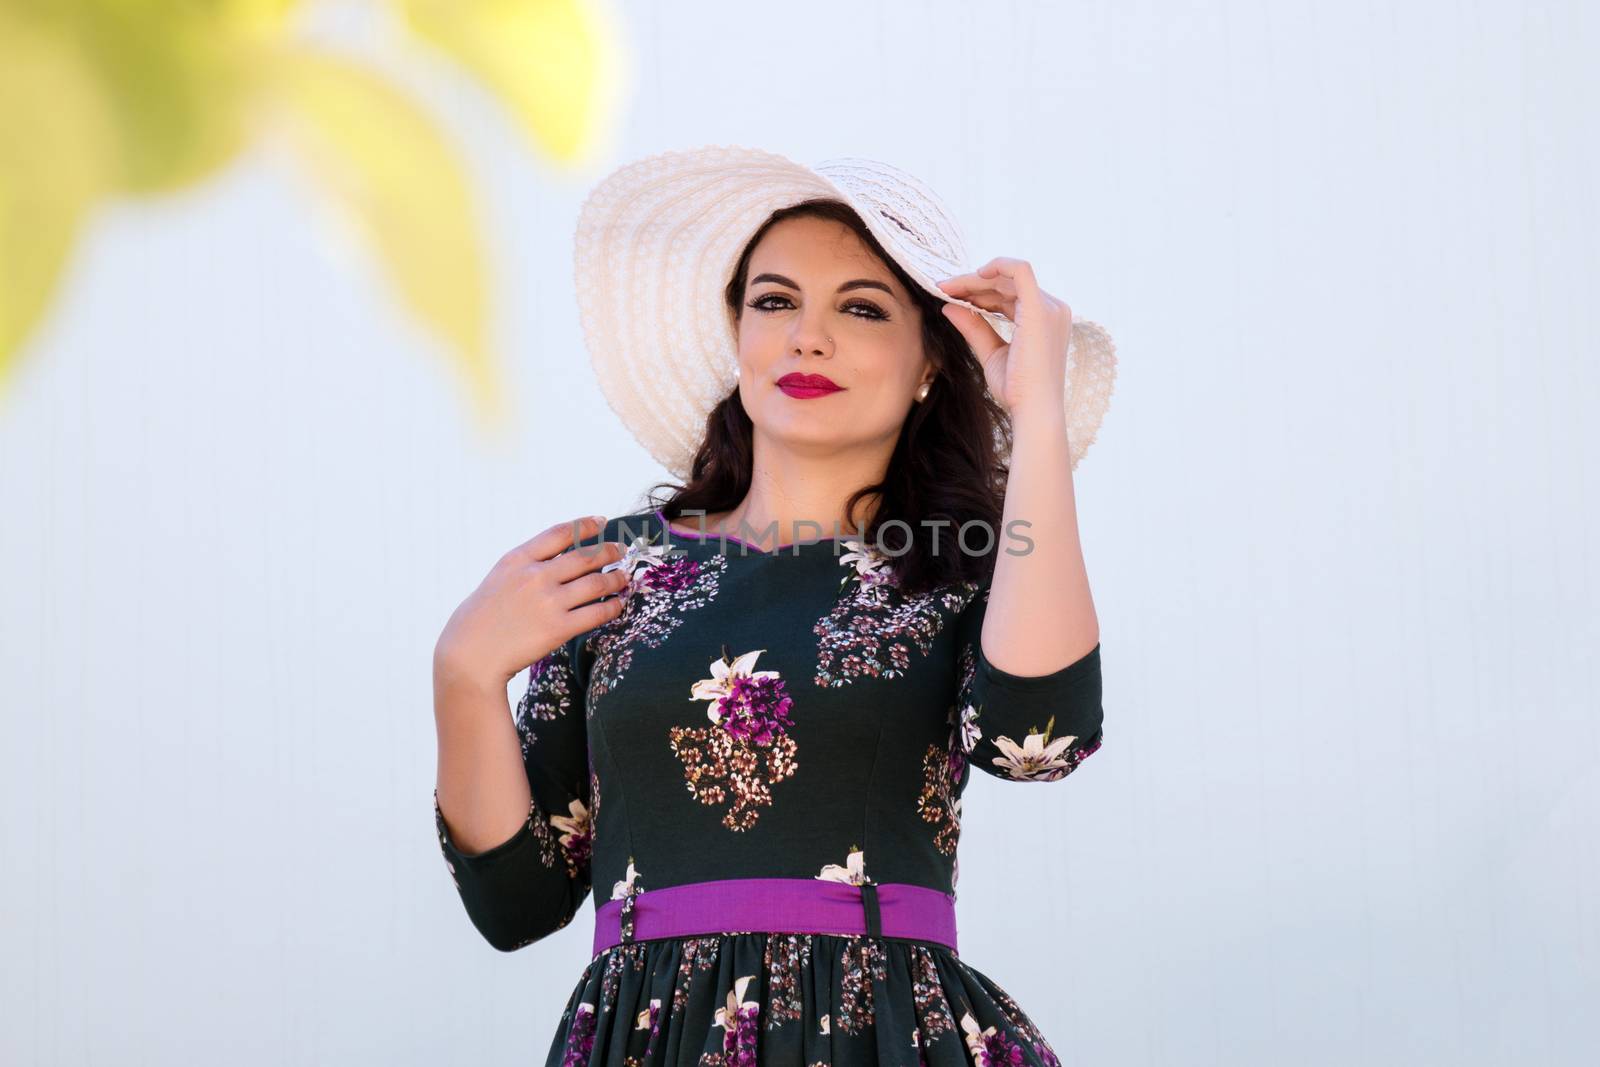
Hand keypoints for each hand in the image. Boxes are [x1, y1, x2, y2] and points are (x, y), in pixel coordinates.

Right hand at [433, 515, 627, 690]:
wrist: (469, 655)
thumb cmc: (480, 619)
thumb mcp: (498, 579)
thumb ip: (527, 567)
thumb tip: (560, 560)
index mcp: (517, 559)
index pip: (560, 533)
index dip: (585, 525)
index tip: (600, 522)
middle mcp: (535, 576)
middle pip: (585, 556)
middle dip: (609, 551)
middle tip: (621, 551)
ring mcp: (548, 602)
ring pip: (597, 582)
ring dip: (617, 578)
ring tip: (624, 577)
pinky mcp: (559, 629)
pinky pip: (597, 613)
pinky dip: (613, 606)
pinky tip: (619, 604)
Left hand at [935, 257, 1071, 420]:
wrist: (1032, 410)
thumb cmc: (1017, 390)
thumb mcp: (990, 353)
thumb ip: (974, 328)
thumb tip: (949, 307)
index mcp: (1044, 320)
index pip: (1009, 296)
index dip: (978, 292)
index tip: (949, 294)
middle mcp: (1052, 309)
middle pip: (1007, 285)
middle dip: (972, 284)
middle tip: (942, 287)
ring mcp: (1050, 307)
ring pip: (1007, 278)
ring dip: (974, 281)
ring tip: (947, 288)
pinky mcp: (1040, 309)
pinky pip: (1019, 270)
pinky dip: (997, 265)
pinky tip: (974, 273)